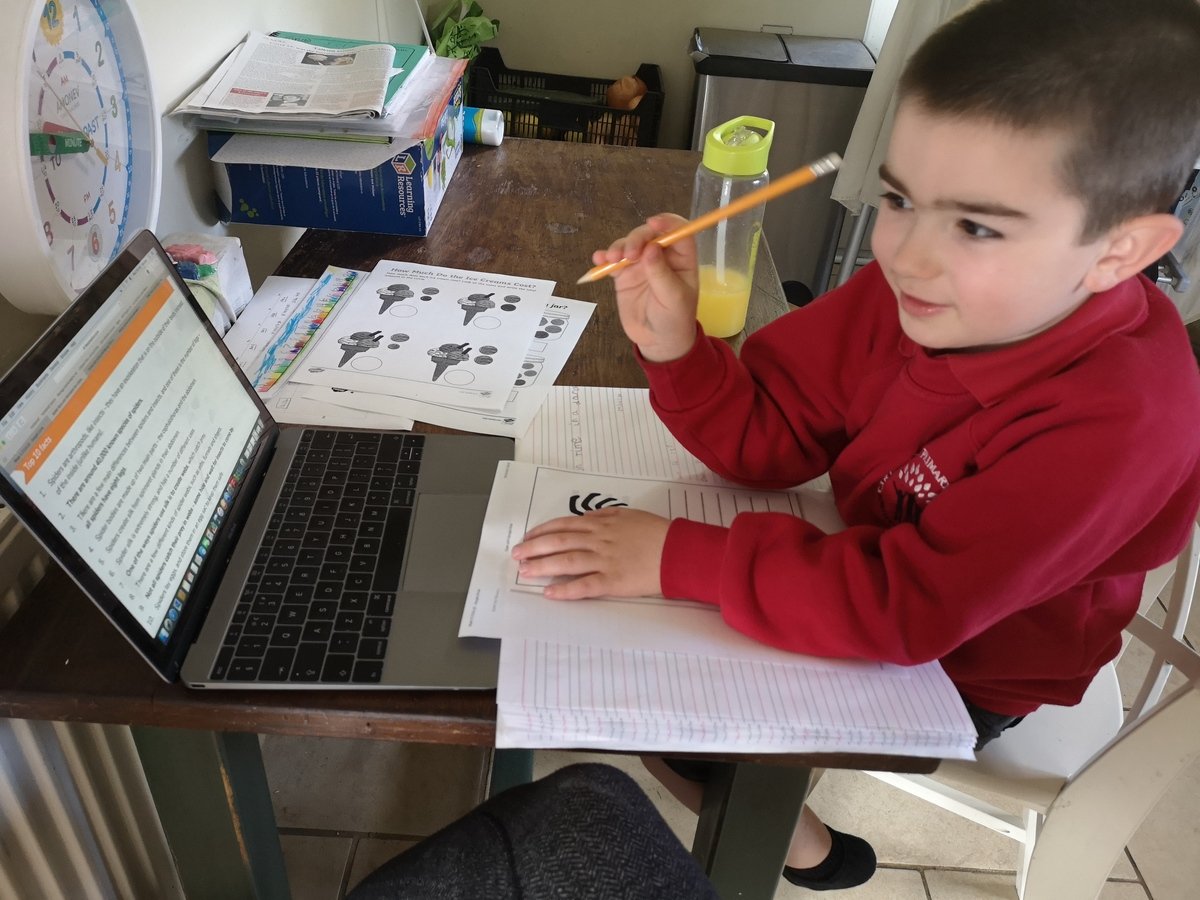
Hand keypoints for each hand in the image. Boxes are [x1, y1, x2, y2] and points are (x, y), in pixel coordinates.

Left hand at [511, 507, 669, 599]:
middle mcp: (598, 541)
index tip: (528, 537)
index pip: (564, 526)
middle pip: (559, 543)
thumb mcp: (629, 515)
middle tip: (516, 554)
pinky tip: (549, 593)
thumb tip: (584, 519)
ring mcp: (604, 561)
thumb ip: (604, 516)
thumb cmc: (657, 532)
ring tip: (525, 571)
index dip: (543, 531)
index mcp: (602, 524)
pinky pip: (584, 586)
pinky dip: (565, 590)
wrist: (678, 551)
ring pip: (566, 562)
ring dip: (543, 566)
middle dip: (534, 548)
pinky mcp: (613, 581)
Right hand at [594, 214, 698, 362]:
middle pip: (649, 235)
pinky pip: (613, 261)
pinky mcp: (624, 274)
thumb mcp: (673, 298)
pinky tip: (598, 260)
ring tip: (612, 259)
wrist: (657, 341)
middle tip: (628, 254)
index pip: (678, 232)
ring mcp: (641, 264)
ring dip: (618, 247)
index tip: (653, 224)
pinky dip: (604, 257)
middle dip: (636, 239)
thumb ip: (661, 273)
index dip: (667, 223)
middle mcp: (661, 256)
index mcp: (682, 259)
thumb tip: (651, 248)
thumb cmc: (673, 319)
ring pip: (629, 244)